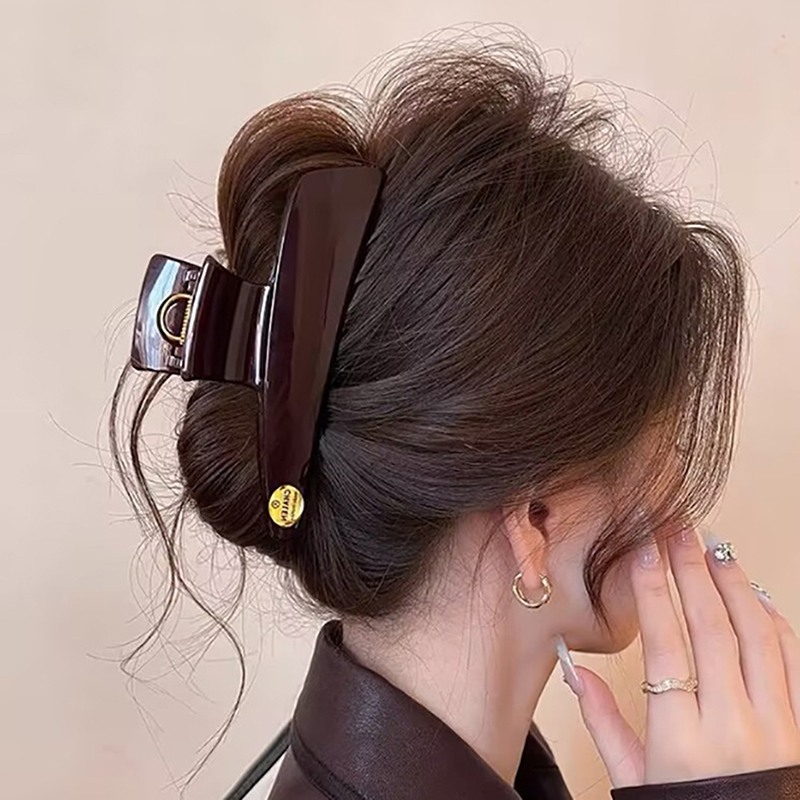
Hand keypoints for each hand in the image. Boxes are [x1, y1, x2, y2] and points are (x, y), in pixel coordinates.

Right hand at [566, 524, 799, 787]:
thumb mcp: (635, 783)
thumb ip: (604, 723)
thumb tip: (575, 669)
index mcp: (682, 741)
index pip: (666, 647)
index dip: (651, 592)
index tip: (642, 552)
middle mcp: (734, 727)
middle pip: (713, 629)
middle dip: (691, 569)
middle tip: (676, 528)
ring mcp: (776, 727)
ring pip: (759, 636)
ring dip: (734, 583)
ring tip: (713, 545)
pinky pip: (794, 661)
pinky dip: (776, 619)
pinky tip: (755, 592)